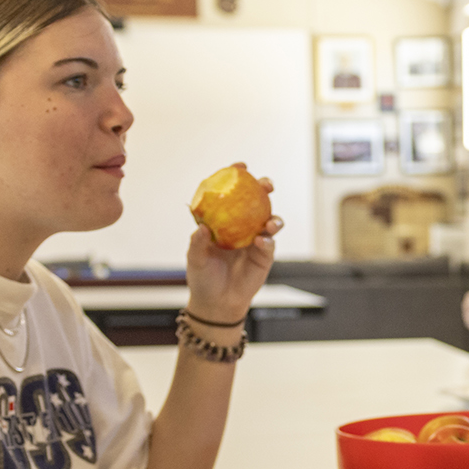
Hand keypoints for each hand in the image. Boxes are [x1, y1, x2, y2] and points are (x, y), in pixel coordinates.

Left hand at [187, 179, 279, 323]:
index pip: (231, 195)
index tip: (239, 166)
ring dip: (273, 216)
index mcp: (224, 221)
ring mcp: (255, 239)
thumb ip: (198, 244)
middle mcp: (242, 226)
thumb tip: (202, 228)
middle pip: (256, 201)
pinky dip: (268, 239)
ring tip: (270, 221)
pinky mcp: (265, 255)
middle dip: (263, 189)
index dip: (236, 177)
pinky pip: (269, 243)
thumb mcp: (195, 260)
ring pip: (269, 220)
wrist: (218, 302)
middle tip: (265, 185)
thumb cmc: (203, 278)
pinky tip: (262, 240)